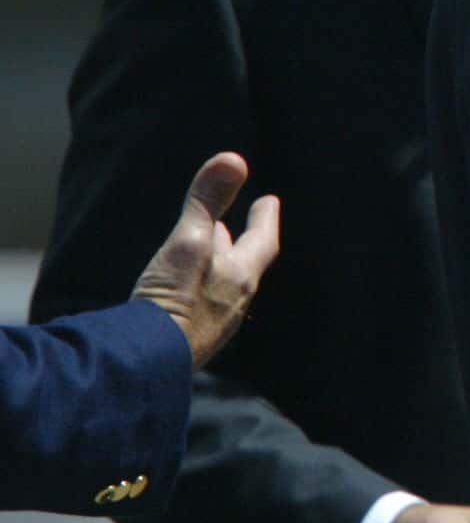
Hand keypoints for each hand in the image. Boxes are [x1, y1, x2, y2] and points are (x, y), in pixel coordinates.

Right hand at [131, 152, 280, 368]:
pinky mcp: (187, 342)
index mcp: (241, 278)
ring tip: (208, 249)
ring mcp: (211, 326)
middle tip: (236, 224)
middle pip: (242, 264)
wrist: (146, 364)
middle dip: (238, 241)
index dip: (265, 219)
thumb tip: (233, 158)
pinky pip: (199, 307)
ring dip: (216, 264)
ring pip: (219, 286)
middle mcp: (233, 304)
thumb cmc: (173, 300)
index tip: (269, 201)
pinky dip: (196, 289)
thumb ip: (207, 202)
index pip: (263, 241)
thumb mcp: (189, 242)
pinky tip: (179, 292)